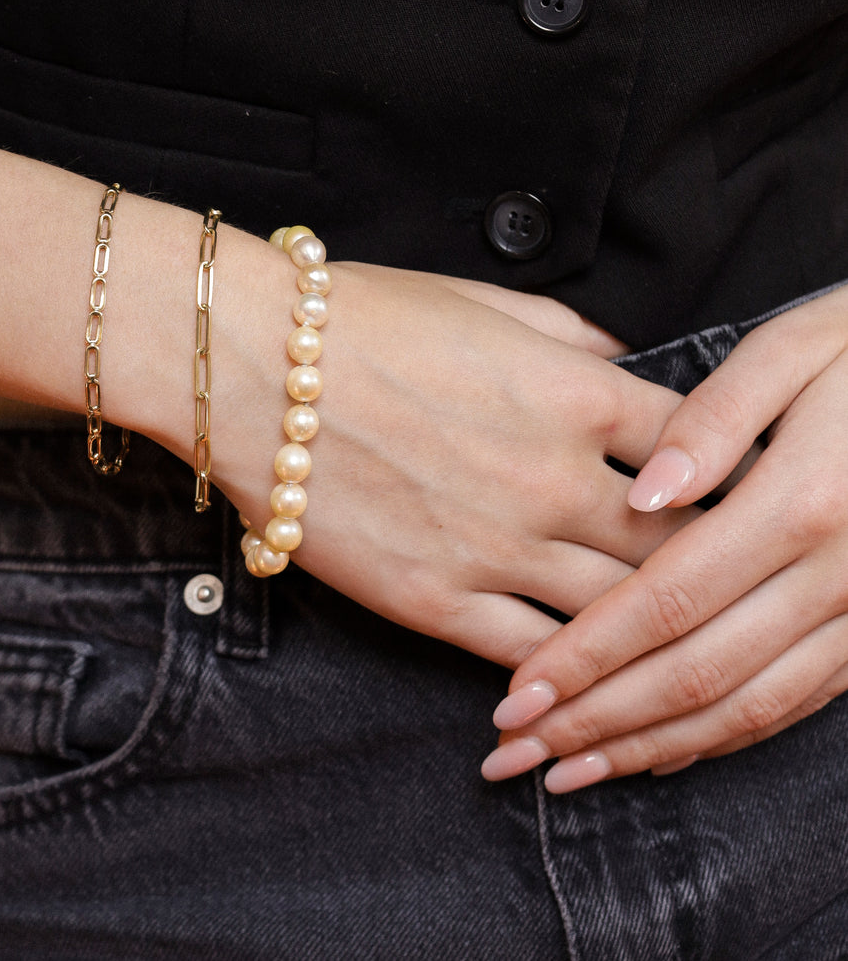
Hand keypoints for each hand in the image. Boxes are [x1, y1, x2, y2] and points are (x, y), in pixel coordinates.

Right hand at [212, 256, 692, 668]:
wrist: (254, 368)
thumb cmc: (362, 321)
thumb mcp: (483, 301)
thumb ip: (571, 334)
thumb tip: (620, 359)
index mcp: (577, 396)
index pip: (695, 450)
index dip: (714, 473)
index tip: (707, 488)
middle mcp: (554, 481)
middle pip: (675, 544)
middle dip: (697, 558)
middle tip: (700, 570)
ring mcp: (497, 548)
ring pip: (616, 611)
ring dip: (642, 622)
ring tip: (649, 628)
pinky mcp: (434, 600)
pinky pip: (529, 652)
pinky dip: (563, 667)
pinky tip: (575, 667)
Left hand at [481, 285, 847, 789]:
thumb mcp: (795, 350)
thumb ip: (715, 419)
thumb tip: (644, 494)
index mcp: (800, 505)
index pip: (666, 602)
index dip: (584, 657)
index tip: (516, 696)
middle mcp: (838, 576)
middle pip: (694, 673)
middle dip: (595, 723)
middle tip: (514, 754)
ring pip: (743, 708)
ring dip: (647, 748)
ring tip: (567, 774)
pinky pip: (793, 704)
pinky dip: (719, 739)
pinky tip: (659, 752)